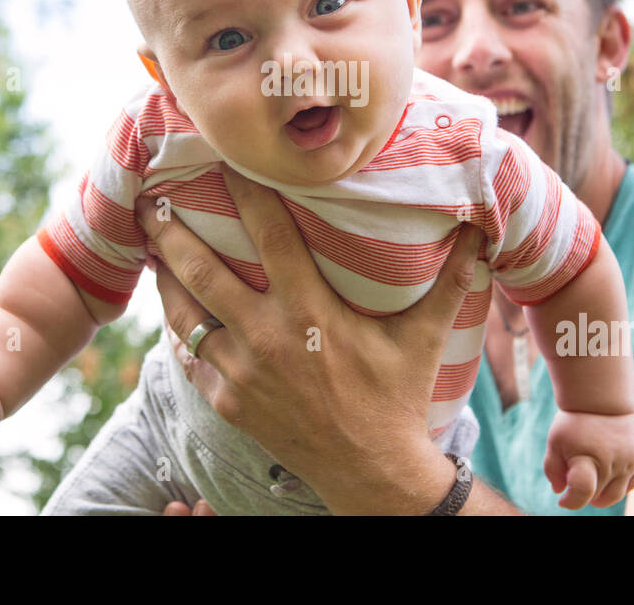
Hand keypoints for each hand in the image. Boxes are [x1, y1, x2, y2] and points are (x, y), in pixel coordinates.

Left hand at [137, 163, 484, 514]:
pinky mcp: (227, 400)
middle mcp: (267, 336)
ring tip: (150, 243)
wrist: (371, 472)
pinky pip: (192, 356)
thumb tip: (483, 228)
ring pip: (185, 313)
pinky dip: (180, 328)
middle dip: (172, 232)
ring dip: (164, 276)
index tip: (223, 159)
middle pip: (203, 270)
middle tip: (151, 200)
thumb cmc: (398, 397)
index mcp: (311, 310)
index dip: (244, 192)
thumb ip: (452, 279)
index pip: (269, 235)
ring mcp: (241, 372)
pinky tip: (171, 306)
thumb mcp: (425, 337)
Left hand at [543, 409, 633, 509]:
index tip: (563, 499)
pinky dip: (619, 487)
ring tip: (591, 484)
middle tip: (574, 480)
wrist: (602, 401)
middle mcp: (610, 462)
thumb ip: (553, 469)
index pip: (582, 491)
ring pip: (615, 494)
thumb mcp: (555, 442)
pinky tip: (607, 479)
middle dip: (583, 494)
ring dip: (601, 496)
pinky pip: (632, 484)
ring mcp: (627, 462)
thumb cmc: (574, 423)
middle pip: (596, 495)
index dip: (571, 501)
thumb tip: (560, 491)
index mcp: (586, 457)